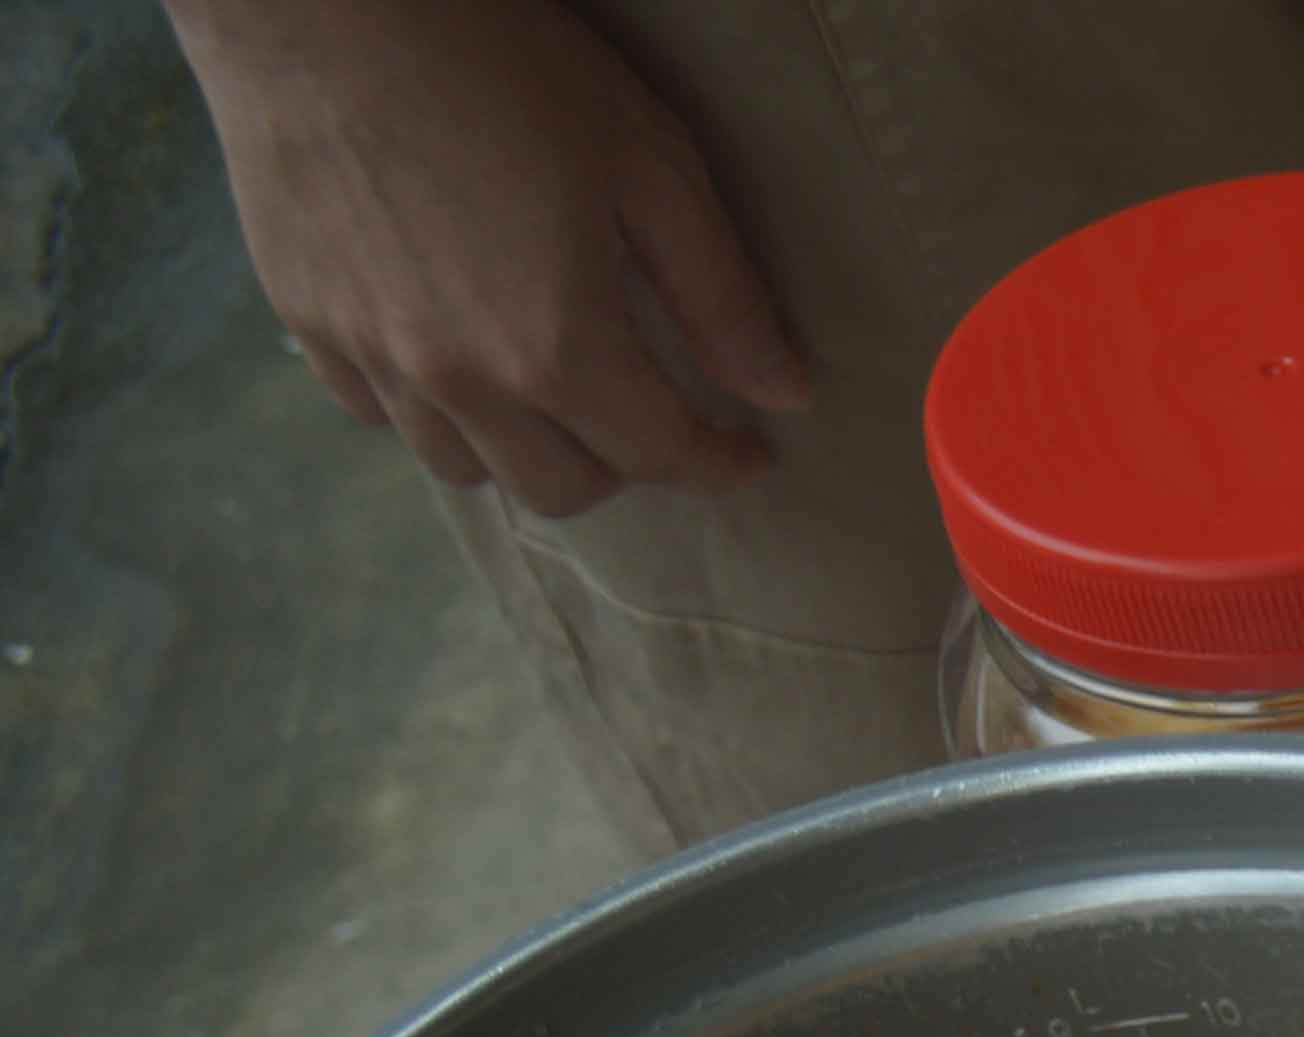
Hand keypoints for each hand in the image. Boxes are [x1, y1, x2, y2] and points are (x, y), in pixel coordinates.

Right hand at [168, 0, 809, 517]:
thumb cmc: (497, 64)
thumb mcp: (647, 165)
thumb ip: (718, 294)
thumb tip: (784, 392)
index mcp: (554, 347)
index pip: (658, 456)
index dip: (717, 465)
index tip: (747, 454)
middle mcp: (457, 378)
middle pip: (557, 489)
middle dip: (618, 466)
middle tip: (643, 415)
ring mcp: (370, 353)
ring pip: (460, 466)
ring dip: (519, 448)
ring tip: (548, 392)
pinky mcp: (304, 316)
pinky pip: (375, 412)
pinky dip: (425, 408)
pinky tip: (451, 353)